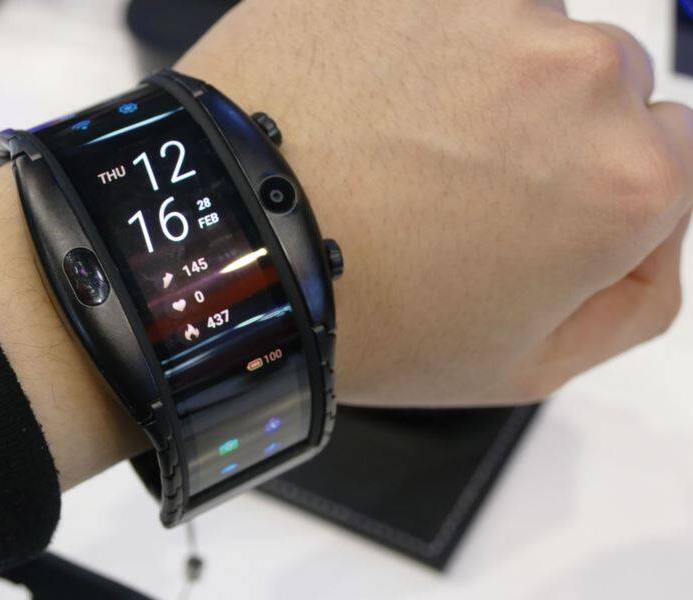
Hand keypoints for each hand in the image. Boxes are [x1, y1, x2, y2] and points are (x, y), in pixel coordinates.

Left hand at [178, 0, 692, 405]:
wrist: (229, 252)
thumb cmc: (363, 318)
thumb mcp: (524, 365)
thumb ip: (635, 295)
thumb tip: (660, 229)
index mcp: (625, 178)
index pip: (675, 154)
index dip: (603, 188)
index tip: (540, 207)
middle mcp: (577, 73)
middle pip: (601, 85)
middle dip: (544, 129)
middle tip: (451, 184)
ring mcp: (487, 9)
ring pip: (521, 32)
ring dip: (477, 74)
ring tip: (392, 141)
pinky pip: (442, 4)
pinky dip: (414, 37)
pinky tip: (363, 97)